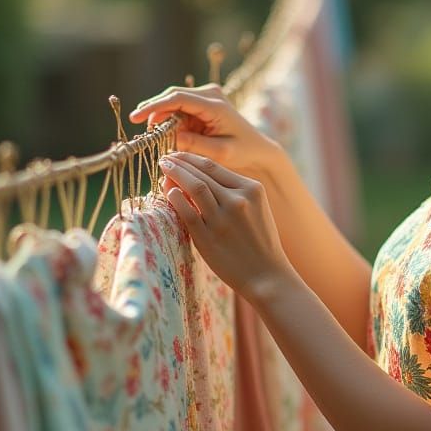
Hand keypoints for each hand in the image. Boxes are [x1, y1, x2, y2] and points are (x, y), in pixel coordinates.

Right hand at [129, 84, 281, 177]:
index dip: (154, 106)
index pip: (178, 99)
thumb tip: (169, 136)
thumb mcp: (220, 152)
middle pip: (172, 97)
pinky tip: (166, 136)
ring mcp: (206, 97)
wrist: (257, 149)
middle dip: (154, 113)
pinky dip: (170, 122)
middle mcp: (210, 95)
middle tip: (141, 132)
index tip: (136, 117)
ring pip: (173, 103)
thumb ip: (195, 144)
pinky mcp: (202, 104)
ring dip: (162, 119)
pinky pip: (179, 110)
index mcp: (215, 105)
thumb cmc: (243, 152)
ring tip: (155, 138)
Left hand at [158, 151, 293, 302]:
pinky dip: (175, 199)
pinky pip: (187, 212)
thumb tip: (200, 175)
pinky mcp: (208, 237)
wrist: (266, 275)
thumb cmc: (260, 242)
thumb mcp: (256, 209)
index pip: (214, 166)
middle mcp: (238, 200)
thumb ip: (234, 192)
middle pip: (201, 173)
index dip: (192, 158)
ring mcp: (222, 219)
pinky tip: (169, 193)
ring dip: (175, 175)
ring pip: (194, 187)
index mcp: (252, 190)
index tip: (178, 156)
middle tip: (165, 159)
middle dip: (180, 163)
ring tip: (164, 170)